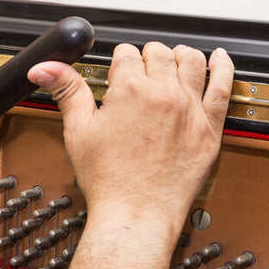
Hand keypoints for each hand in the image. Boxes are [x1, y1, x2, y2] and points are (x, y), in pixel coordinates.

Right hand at [28, 43, 232, 240]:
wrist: (136, 216)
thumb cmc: (108, 181)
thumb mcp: (78, 131)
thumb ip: (66, 91)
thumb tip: (44, 68)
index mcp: (129, 90)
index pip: (126, 54)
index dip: (120, 61)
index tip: (118, 72)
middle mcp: (163, 94)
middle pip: (159, 53)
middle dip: (147, 58)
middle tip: (141, 73)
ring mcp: (190, 109)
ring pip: (191, 61)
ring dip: (180, 56)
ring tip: (174, 61)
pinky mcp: (210, 128)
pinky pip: (223, 86)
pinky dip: (223, 66)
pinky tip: (219, 58)